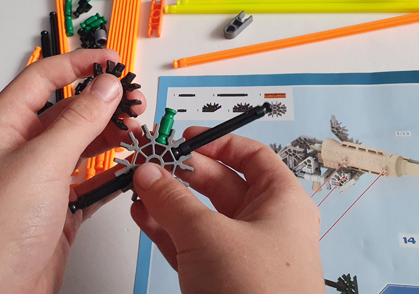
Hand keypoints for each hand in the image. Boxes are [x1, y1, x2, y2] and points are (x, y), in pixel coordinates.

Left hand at [0, 49, 144, 293]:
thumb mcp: (42, 163)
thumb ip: (78, 121)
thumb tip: (105, 86)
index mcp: (5, 127)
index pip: (43, 78)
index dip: (78, 63)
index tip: (110, 59)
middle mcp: (22, 149)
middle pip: (68, 111)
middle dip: (102, 103)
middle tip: (133, 101)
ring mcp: (41, 179)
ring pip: (82, 144)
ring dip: (110, 137)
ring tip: (136, 133)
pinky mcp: (58, 207)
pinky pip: (91, 180)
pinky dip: (112, 174)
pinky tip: (129, 170)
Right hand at [131, 129, 324, 293]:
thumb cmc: (258, 293)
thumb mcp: (210, 236)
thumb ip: (174, 200)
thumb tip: (148, 172)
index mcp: (280, 202)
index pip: (251, 156)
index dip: (217, 143)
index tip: (183, 139)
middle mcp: (263, 224)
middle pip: (219, 183)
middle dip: (181, 172)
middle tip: (149, 162)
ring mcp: (240, 252)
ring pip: (199, 214)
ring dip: (167, 200)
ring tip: (137, 186)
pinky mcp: (218, 278)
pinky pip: (189, 243)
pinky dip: (165, 228)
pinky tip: (142, 215)